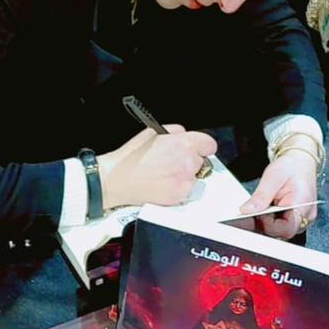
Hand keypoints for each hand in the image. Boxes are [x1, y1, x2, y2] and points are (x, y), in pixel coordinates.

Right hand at [98, 126, 217, 210]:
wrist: (118, 180)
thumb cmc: (132, 157)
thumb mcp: (153, 132)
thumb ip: (176, 132)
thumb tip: (185, 135)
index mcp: (184, 143)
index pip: (209, 145)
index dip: (201, 147)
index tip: (196, 150)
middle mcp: (188, 162)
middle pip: (202, 162)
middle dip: (190, 162)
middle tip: (173, 164)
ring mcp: (186, 181)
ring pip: (195, 178)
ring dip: (184, 177)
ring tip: (164, 175)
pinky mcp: (180, 196)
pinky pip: (186, 192)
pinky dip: (178, 189)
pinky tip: (162, 185)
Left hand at [238, 151, 318, 239]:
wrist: (300, 164)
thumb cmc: (290, 168)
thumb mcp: (272, 177)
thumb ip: (260, 196)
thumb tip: (246, 211)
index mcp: (303, 205)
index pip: (286, 228)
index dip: (268, 225)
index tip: (257, 214)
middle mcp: (305, 217)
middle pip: (282, 233)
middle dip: (265, 224)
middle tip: (255, 210)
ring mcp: (301, 221)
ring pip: (280, 232)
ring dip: (267, 224)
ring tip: (262, 208)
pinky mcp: (295, 221)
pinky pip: (281, 228)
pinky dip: (270, 222)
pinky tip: (264, 212)